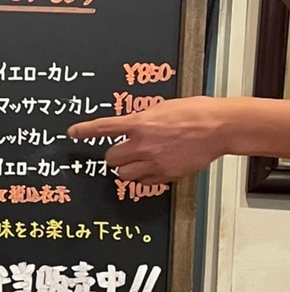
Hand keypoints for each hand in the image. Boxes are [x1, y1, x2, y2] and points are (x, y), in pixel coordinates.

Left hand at [67, 96, 228, 183]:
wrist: (219, 126)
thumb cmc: (194, 112)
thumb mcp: (161, 108)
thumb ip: (141, 119)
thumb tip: (129, 126)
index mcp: (140, 123)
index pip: (104, 128)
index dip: (85, 131)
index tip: (72, 133)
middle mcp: (143, 144)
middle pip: (111, 159)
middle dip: (114, 155)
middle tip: (124, 150)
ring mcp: (154, 162)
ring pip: (123, 175)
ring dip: (126, 169)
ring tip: (138, 161)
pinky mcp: (166, 175)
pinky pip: (143, 182)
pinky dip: (143, 178)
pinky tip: (153, 167)